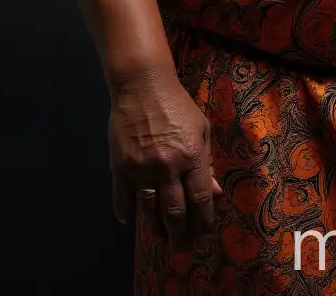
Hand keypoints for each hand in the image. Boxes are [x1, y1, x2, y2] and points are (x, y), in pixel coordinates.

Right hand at [108, 67, 222, 247]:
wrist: (143, 85)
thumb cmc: (177, 104)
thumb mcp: (201, 129)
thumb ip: (206, 162)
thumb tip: (215, 193)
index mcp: (192, 156)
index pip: (201, 198)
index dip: (204, 221)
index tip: (206, 235)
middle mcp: (168, 166)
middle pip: (175, 211)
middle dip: (181, 234)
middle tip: (183, 248)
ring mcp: (142, 168)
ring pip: (149, 210)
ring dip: (156, 229)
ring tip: (162, 239)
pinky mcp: (120, 165)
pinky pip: (123, 198)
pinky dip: (127, 213)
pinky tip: (131, 221)